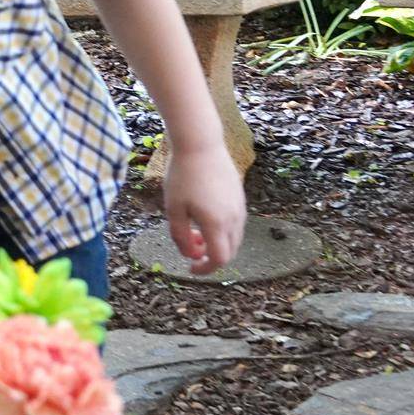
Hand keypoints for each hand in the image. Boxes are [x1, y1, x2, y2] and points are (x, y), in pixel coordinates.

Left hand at [163, 142, 245, 274]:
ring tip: (194, 228)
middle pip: (229, 252)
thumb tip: (190, 253)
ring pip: (233, 238)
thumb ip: (180, 235)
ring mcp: (240, 208)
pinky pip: (235, 224)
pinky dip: (222, 230)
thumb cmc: (183, 175)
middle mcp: (234, 219)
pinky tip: (204, 216)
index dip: (205, 269)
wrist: (201, 145)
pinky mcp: (240, 198)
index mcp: (217, 224)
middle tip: (190, 245)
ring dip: (216, 242)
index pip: (219, 259)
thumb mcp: (173, 208)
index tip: (191, 268)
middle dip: (210, 256)